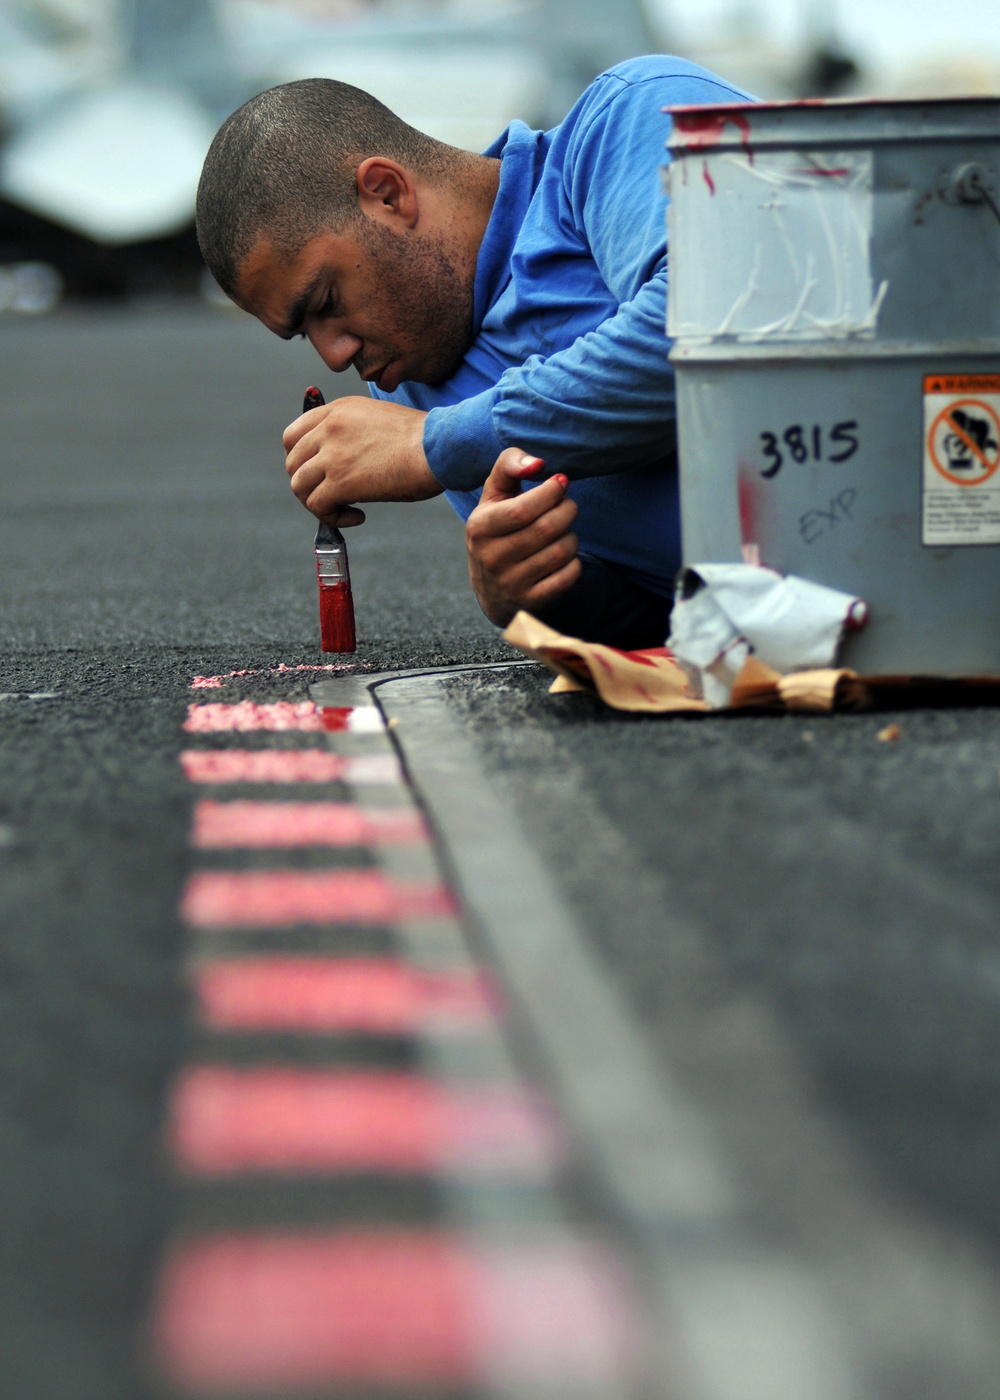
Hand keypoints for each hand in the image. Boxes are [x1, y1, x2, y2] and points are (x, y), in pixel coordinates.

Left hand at [283, 396, 441, 527]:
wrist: (439, 446)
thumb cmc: (423, 438)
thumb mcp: (379, 419)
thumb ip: (355, 431)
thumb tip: (347, 459)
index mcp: (338, 410)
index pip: (294, 435)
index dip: (300, 459)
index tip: (318, 473)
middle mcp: (329, 428)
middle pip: (292, 462)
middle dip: (308, 484)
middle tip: (332, 495)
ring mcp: (332, 454)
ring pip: (299, 486)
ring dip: (318, 503)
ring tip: (344, 509)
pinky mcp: (340, 481)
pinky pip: (317, 506)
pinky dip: (332, 518)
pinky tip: (357, 516)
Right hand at [465, 448, 580, 626]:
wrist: (491, 588)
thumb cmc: (497, 527)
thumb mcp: (494, 495)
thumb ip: (509, 465)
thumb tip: (539, 463)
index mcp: (479, 528)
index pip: (523, 509)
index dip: (551, 492)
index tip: (561, 483)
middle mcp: (491, 559)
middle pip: (547, 529)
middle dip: (567, 510)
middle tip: (568, 505)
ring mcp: (511, 583)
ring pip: (561, 552)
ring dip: (571, 536)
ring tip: (564, 530)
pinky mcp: (531, 602)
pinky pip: (568, 577)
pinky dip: (574, 562)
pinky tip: (564, 555)